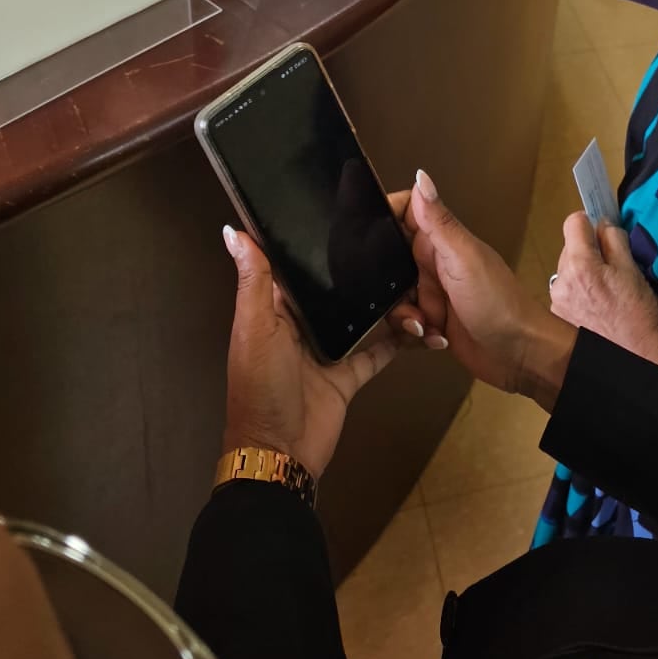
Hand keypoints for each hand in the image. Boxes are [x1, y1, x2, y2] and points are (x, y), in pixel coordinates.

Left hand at [221, 226, 398, 478]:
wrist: (281, 452)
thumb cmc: (260, 387)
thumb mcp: (256, 329)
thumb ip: (254, 281)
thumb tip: (235, 230)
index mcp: (274, 308)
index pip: (295, 265)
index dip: (314, 238)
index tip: (344, 205)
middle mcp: (302, 324)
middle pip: (333, 287)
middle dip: (357, 266)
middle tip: (393, 234)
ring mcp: (328, 348)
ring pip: (360, 314)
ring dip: (382, 300)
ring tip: (413, 271)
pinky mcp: (348, 373)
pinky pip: (378, 350)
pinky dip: (399, 339)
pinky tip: (422, 323)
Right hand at [398, 170, 576, 408]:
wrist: (520, 354)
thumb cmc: (500, 303)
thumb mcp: (464, 259)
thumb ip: (439, 222)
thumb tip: (421, 176)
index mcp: (442, 241)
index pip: (404, 214)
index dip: (382, 219)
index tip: (361, 233)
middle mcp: (434, 263)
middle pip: (388, 261)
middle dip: (383, 282)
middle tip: (401, 296)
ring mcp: (433, 292)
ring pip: (393, 296)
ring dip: (403, 315)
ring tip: (423, 324)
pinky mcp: (433, 320)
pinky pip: (406, 323)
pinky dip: (414, 333)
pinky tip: (433, 337)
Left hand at [549, 213, 657, 367]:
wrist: (640, 363)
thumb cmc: (643, 318)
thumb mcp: (633, 271)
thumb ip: (614, 240)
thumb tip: (603, 222)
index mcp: (580, 265)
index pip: (573, 222)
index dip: (591, 224)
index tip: (604, 235)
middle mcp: (561, 282)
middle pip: (570, 247)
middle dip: (589, 252)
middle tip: (613, 269)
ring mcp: (557, 303)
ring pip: (568, 270)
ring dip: (584, 274)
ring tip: (607, 293)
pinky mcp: (559, 319)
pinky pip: (567, 292)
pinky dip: (580, 294)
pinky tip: (598, 309)